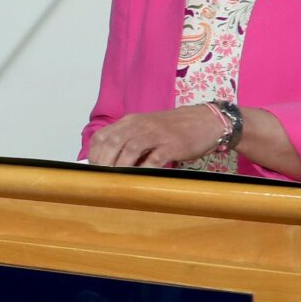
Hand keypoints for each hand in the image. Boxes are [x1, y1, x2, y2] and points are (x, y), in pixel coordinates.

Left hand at [88, 105, 225, 168]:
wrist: (206, 121)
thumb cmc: (173, 128)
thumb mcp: (146, 128)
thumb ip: (128, 140)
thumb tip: (108, 162)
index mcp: (131, 121)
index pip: (103, 136)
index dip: (95, 154)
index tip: (94, 169)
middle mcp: (141, 125)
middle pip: (113, 143)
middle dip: (104, 163)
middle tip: (103, 179)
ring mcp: (157, 134)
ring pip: (130, 149)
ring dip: (120, 166)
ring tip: (116, 180)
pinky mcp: (172, 145)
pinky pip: (155, 158)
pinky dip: (144, 169)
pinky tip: (140, 178)